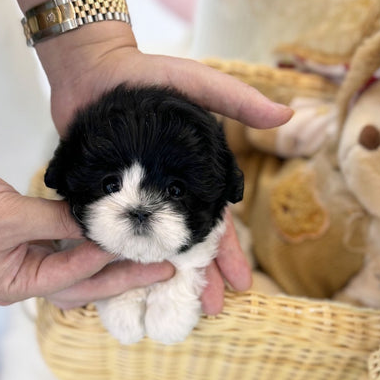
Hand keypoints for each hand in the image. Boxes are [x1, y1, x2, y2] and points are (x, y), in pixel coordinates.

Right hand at [0, 148, 172, 305]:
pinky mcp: (19, 234)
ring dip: (105, 255)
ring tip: (145, 250)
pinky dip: (82, 234)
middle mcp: (20, 277)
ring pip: (73, 262)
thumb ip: (58, 221)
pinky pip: (59, 240)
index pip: (73, 279)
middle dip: (121, 274)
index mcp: (14, 285)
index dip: (107, 262)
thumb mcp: (10, 215)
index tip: (140, 249)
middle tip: (162, 267)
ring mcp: (20, 256)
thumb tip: (98, 221)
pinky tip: (106, 226)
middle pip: (81, 282)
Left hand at [37, 23, 288, 310]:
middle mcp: (165, 192)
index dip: (227, 254)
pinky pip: (114, 234)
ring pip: (152, 247)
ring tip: (174, 308)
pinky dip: (121, 259)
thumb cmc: (149, 75)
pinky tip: (126, 283)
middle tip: (214, 311)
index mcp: (192, 176)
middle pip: (186, 244)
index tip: (241, 284)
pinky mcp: (102, 197)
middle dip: (202, 277)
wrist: (92, 68)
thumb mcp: (198, 84)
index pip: (215, 222)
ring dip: (165, 278)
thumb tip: (287, 113)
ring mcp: (133, 197)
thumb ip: (237, 101)